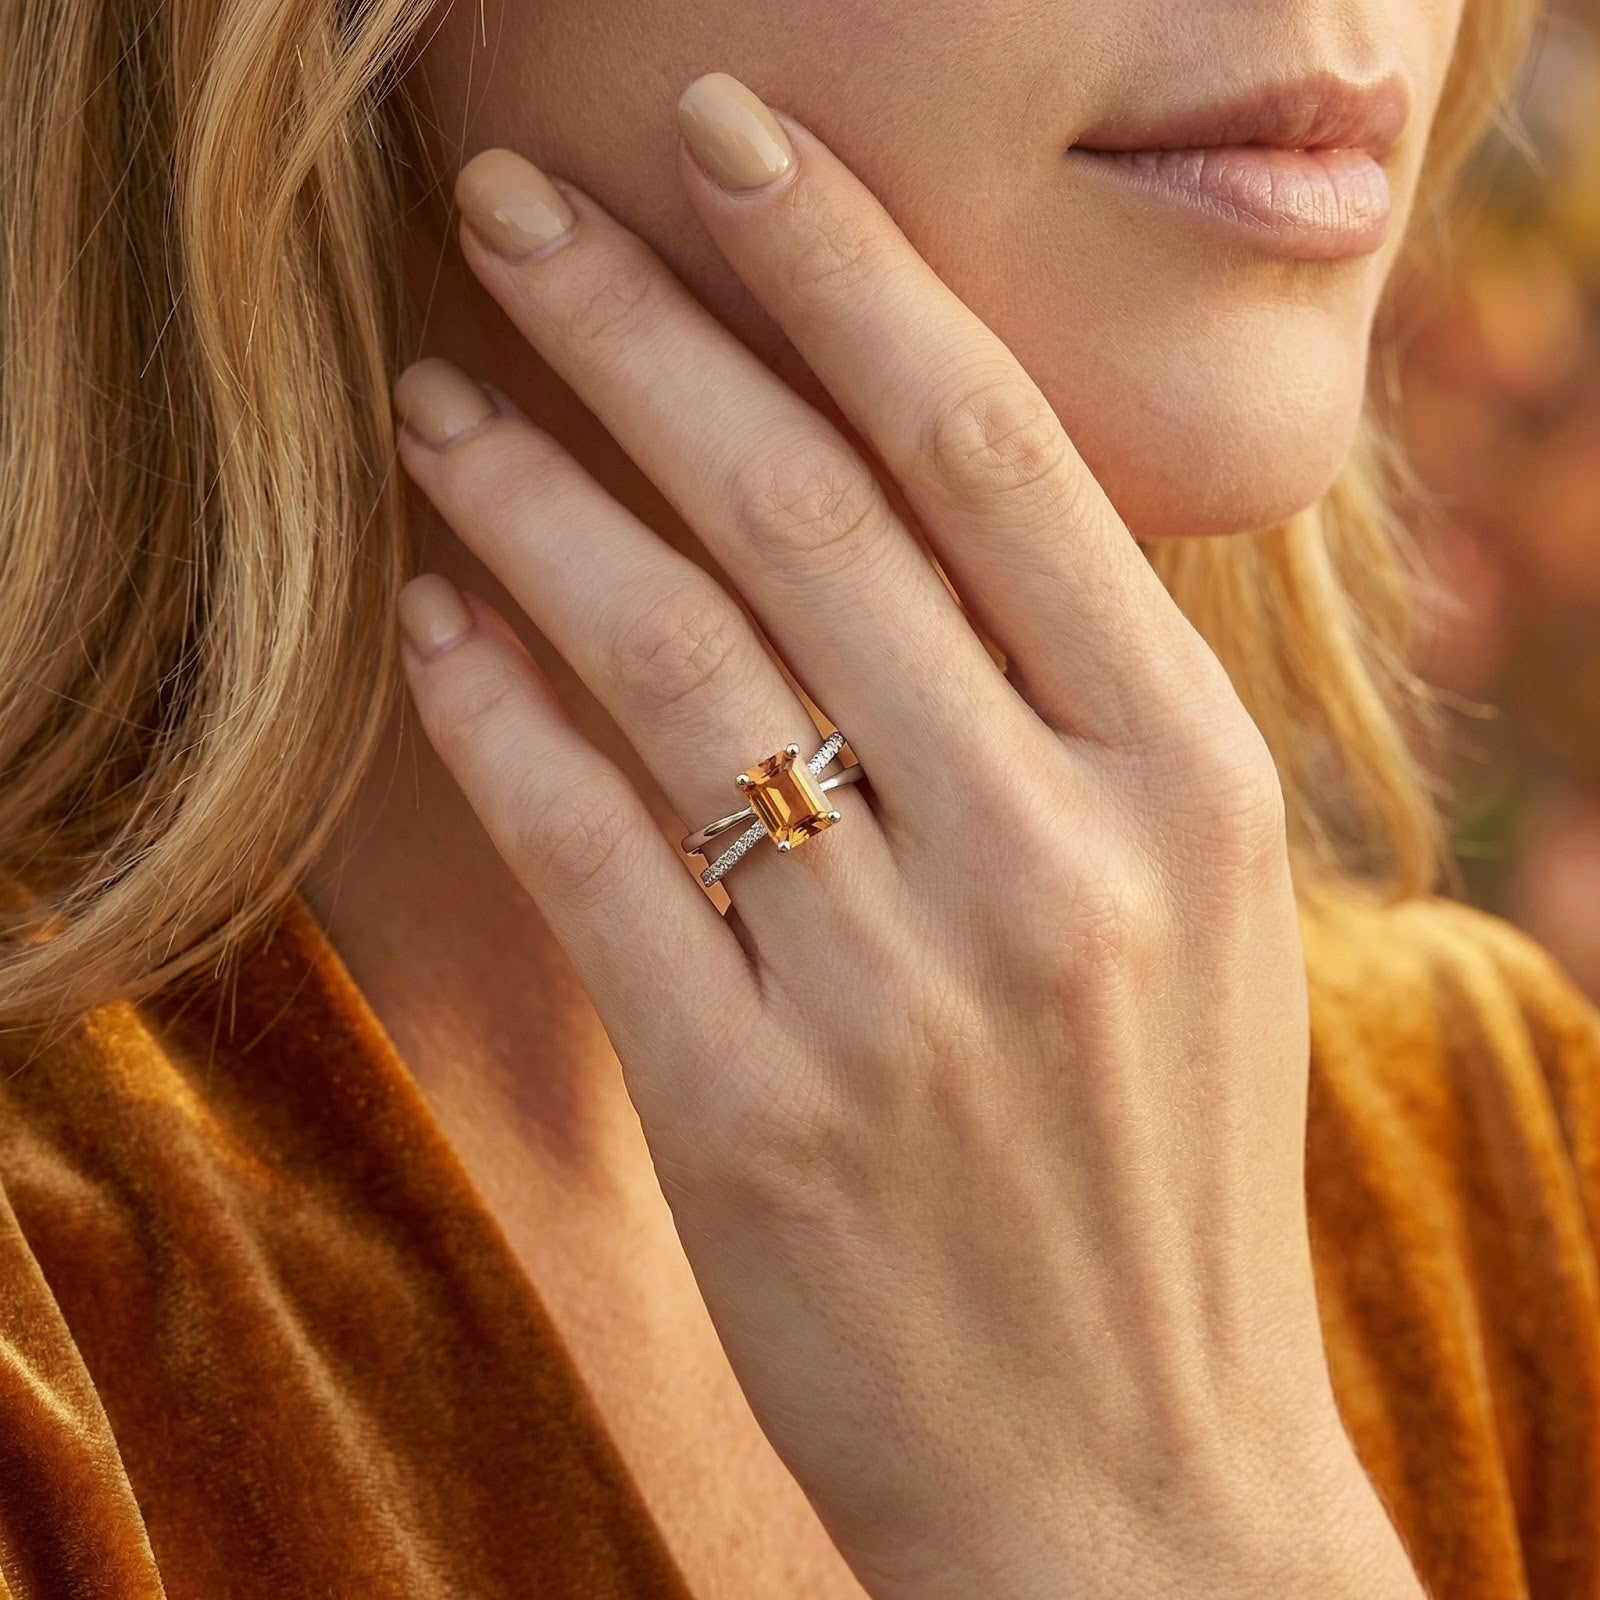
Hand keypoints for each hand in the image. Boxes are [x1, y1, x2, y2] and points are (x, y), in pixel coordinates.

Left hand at [391, 71, 1420, 1599]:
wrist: (1140, 1481)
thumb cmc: (1159, 1177)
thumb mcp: (1193, 913)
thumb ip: (1069, 712)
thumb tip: (892, 512)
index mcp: (1194, 781)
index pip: (994, 454)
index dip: (847, 271)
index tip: (732, 147)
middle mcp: (1062, 855)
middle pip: (807, 510)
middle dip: (643, 323)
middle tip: (516, 204)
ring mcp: (910, 991)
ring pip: (675, 658)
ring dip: (530, 496)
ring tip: (438, 397)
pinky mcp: (762, 1116)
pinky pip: (597, 849)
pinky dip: (499, 712)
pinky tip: (438, 616)